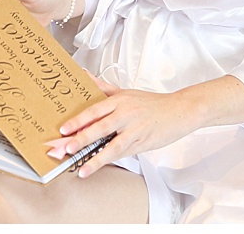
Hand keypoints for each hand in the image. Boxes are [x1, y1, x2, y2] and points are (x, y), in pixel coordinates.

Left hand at [45, 76, 196, 177]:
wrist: (180, 110)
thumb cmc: (151, 103)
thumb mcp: (127, 92)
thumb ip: (103, 87)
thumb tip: (83, 75)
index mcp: (121, 100)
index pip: (95, 109)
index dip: (78, 120)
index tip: (63, 129)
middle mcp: (126, 113)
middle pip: (100, 126)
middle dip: (80, 139)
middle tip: (64, 148)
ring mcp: (135, 129)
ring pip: (111, 144)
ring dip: (93, 156)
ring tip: (78, 166)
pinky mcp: (142, 142)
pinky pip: (122, 153)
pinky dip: (106, 161)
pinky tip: (93, 167)